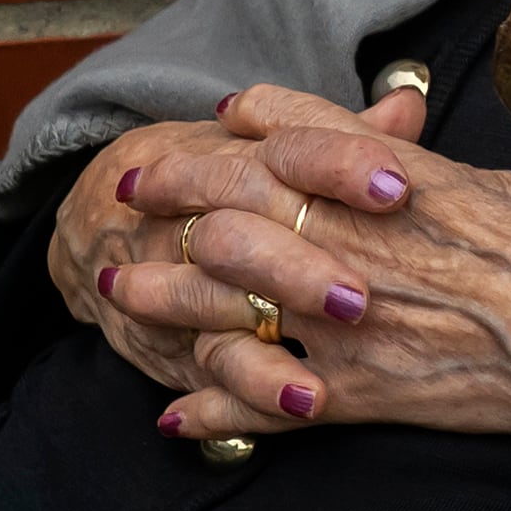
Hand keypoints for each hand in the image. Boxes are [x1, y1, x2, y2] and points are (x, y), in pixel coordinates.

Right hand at [53, 87, 430, 395]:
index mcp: (243, 160)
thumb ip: (347, 135)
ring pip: (214, 306)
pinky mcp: (171, 339)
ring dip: (267, 347)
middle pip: (245, 236)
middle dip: (300, 268)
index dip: (342, 165)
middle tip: (362, 297)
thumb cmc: (221, 179)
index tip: (396, 188)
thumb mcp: (274, 150)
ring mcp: (177, 280)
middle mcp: (202, 217)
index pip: (292, 149)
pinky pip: (209, 369)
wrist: (102, 215)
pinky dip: (251, 390)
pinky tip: (301, 404)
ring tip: (323, 378)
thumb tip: (408, 107)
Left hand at [115, 96, 510, 510]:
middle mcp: (385, 253)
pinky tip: (179, 410)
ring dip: (172, 296)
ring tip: (126, 288)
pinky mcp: (382, 400)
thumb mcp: (505, 189)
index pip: (304, 143)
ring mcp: (375, 331)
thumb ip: (422, 164)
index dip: (237, 132)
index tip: (198, 124)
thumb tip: (364, 126)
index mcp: (420, 191)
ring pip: (243, 303)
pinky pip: (278, 404)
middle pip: (250, 213)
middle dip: (178, 198)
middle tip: (132, 192)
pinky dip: (222, 405)